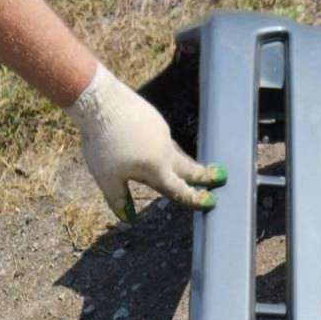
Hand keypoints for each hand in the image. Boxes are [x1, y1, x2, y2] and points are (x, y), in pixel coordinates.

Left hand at [67, 62, 226, 220]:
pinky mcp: (153, 118)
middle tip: (221, 176)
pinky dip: (166, 147)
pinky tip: (157, 148)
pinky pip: (164, 137)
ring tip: (193, 168)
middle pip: (188, 167)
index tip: (211, 202)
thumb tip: (128, 218)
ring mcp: (161, 132)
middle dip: (204, 175)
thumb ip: (119, 200)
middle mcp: (165, 151)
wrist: (99, 101)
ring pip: (177, 152)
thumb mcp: (107, 178)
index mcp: (157, 170)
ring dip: (186, 162)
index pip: (180, 190)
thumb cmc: (102, 143)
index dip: (195, 199)